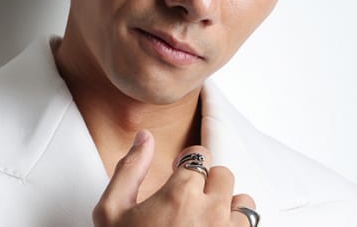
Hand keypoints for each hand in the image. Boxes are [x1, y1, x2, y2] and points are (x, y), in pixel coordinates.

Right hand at [93, 130, 255, 226]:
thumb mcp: (112, 210)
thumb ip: (129, 168)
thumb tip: (144, 138)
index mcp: (181, 193)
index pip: (200, 155)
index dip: (187, 162)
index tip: (179, 173)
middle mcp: (212, 211)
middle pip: (224, 176)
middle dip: (207, 182)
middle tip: (189, 199)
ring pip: (244, 204)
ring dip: (228, 206)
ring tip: (206, 218)